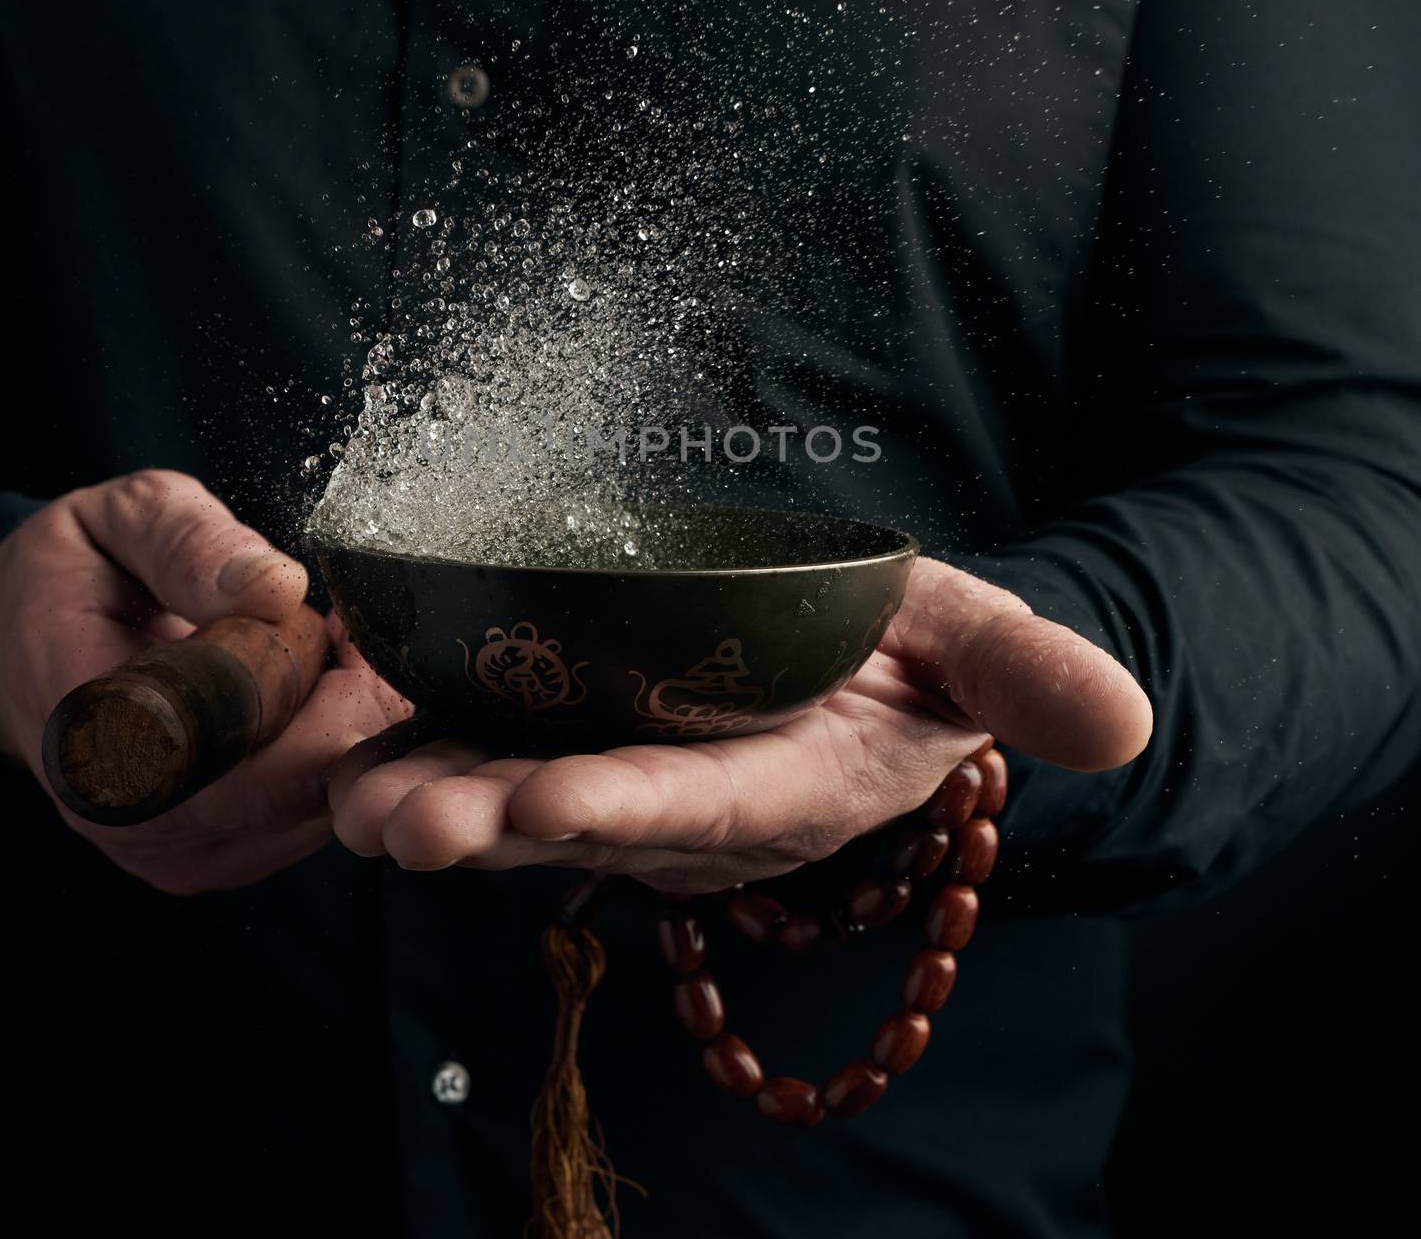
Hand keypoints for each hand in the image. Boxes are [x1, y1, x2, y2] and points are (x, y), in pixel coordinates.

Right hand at [0, 469, 405, 892]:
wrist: (17, 646)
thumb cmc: (74, 572)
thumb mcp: (121, 519)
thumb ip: (190, 542)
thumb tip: (277, 588)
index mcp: (97, 738)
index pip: (245, 763)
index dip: (328, 700)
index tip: (347, 625)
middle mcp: (136, 822)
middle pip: (301, 790)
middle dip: (353, 706)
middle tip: (351, 626)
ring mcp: (181, 852)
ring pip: (319, 806)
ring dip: (347, 728)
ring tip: (320, 647)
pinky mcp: (219, 855)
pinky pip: (311, 814)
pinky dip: (335, 750)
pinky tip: (315, 688)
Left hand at [328, 557, 1151, 892]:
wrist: (862, 663)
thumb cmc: (913, 652)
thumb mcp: (974, 643)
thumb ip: (1029, 676)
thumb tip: (1120, 719)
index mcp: (787, 785)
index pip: (703, 808)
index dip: (628, 807)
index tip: (545, 803)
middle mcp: (691, 804)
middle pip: (580, 822)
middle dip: (489, 823)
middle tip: (394, 818)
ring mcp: (625, 776)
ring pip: (516, 798)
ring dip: (431, 796)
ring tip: (349, 796)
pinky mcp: (575, 734)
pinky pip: (492, 746)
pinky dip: (423, 743)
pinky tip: (348, 731)